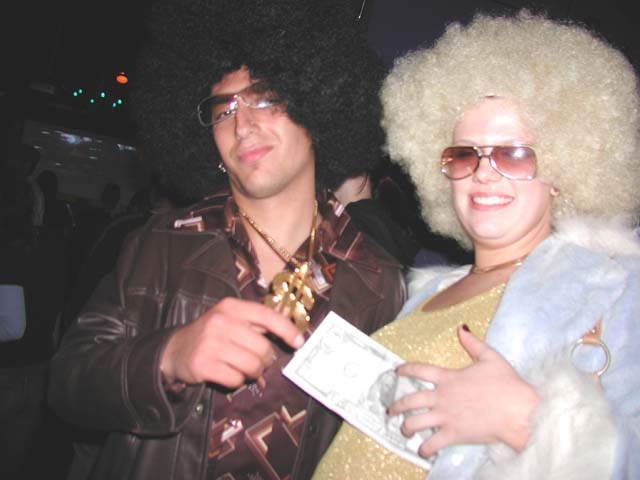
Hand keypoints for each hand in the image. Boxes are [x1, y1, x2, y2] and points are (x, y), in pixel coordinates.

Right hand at [160, 297, 303, 388]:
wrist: (174, 350)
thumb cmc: (211, 335)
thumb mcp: (231, 319)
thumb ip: (257, 323)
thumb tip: (292, 333)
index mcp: (231, 307)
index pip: (267, 316)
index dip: (287, 330)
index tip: (298, 342)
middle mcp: (221, 322)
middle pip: (262, 348)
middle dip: (266, 360)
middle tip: (259, 363)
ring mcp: (210, 343)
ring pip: (252, 365)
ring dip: (253, 373)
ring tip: (244, 370)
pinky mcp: (203, 364)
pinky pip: (235, 379)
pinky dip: (236, 381)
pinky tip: (227, 374)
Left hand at [388, 325, 538, 456]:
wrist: (519, 411)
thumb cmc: (507, 384)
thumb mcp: (490, 357)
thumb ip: (473, 343)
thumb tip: (461, 328)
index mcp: (448, 378)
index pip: (419, 369)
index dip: (405, 369)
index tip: (397, 371)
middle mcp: (442, 397)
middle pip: (409, 400)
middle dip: (396, 405)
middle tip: (390, 409)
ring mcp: (445, 417)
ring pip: (415, 423)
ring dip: (406, 427)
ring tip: (403, 429)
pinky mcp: (453, 435)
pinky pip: (432, 444)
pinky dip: (424, 448)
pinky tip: (422, 450)